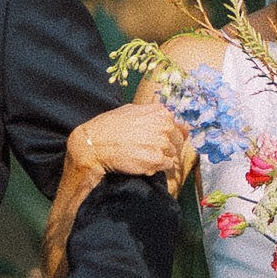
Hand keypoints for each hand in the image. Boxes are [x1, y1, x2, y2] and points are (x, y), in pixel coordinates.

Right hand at [66, 104, 188, 186]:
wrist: (96, 144)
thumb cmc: (110, 126)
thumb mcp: (131, 110)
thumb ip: (151, 114)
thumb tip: (166, 119)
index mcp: (161, 113)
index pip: (181, 128)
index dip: (174, 136)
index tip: (167, 141)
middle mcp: (165, 126)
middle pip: (177, 142)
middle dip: (167, 147)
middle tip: (149, 150)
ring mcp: (162, 144)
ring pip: (171, 155)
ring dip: (160, 158)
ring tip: (142, 156)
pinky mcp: (156, 160)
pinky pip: (165, 166)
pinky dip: (156, 167)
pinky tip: (142, 163)